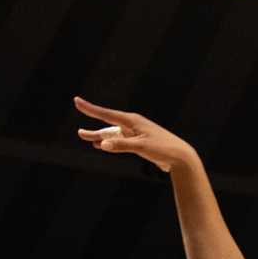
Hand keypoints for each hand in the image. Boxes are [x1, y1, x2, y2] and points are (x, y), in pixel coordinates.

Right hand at [73, 98, 200, 173]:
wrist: (180, 157)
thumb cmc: (163, 148)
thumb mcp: (141, 146)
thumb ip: (121, 145)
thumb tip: (101, 144)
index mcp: (132, 121)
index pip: (106, 114)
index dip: (90, 109)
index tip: (76, 101)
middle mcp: (133, 125)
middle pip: (108, 125)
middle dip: (93, 127)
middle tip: (78, 131)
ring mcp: (136, 134)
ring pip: (113, 134)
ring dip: (99, 136)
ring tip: (85, 137)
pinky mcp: (139, 143)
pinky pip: (119, 141)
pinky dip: (109, 142)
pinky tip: (101, 145)